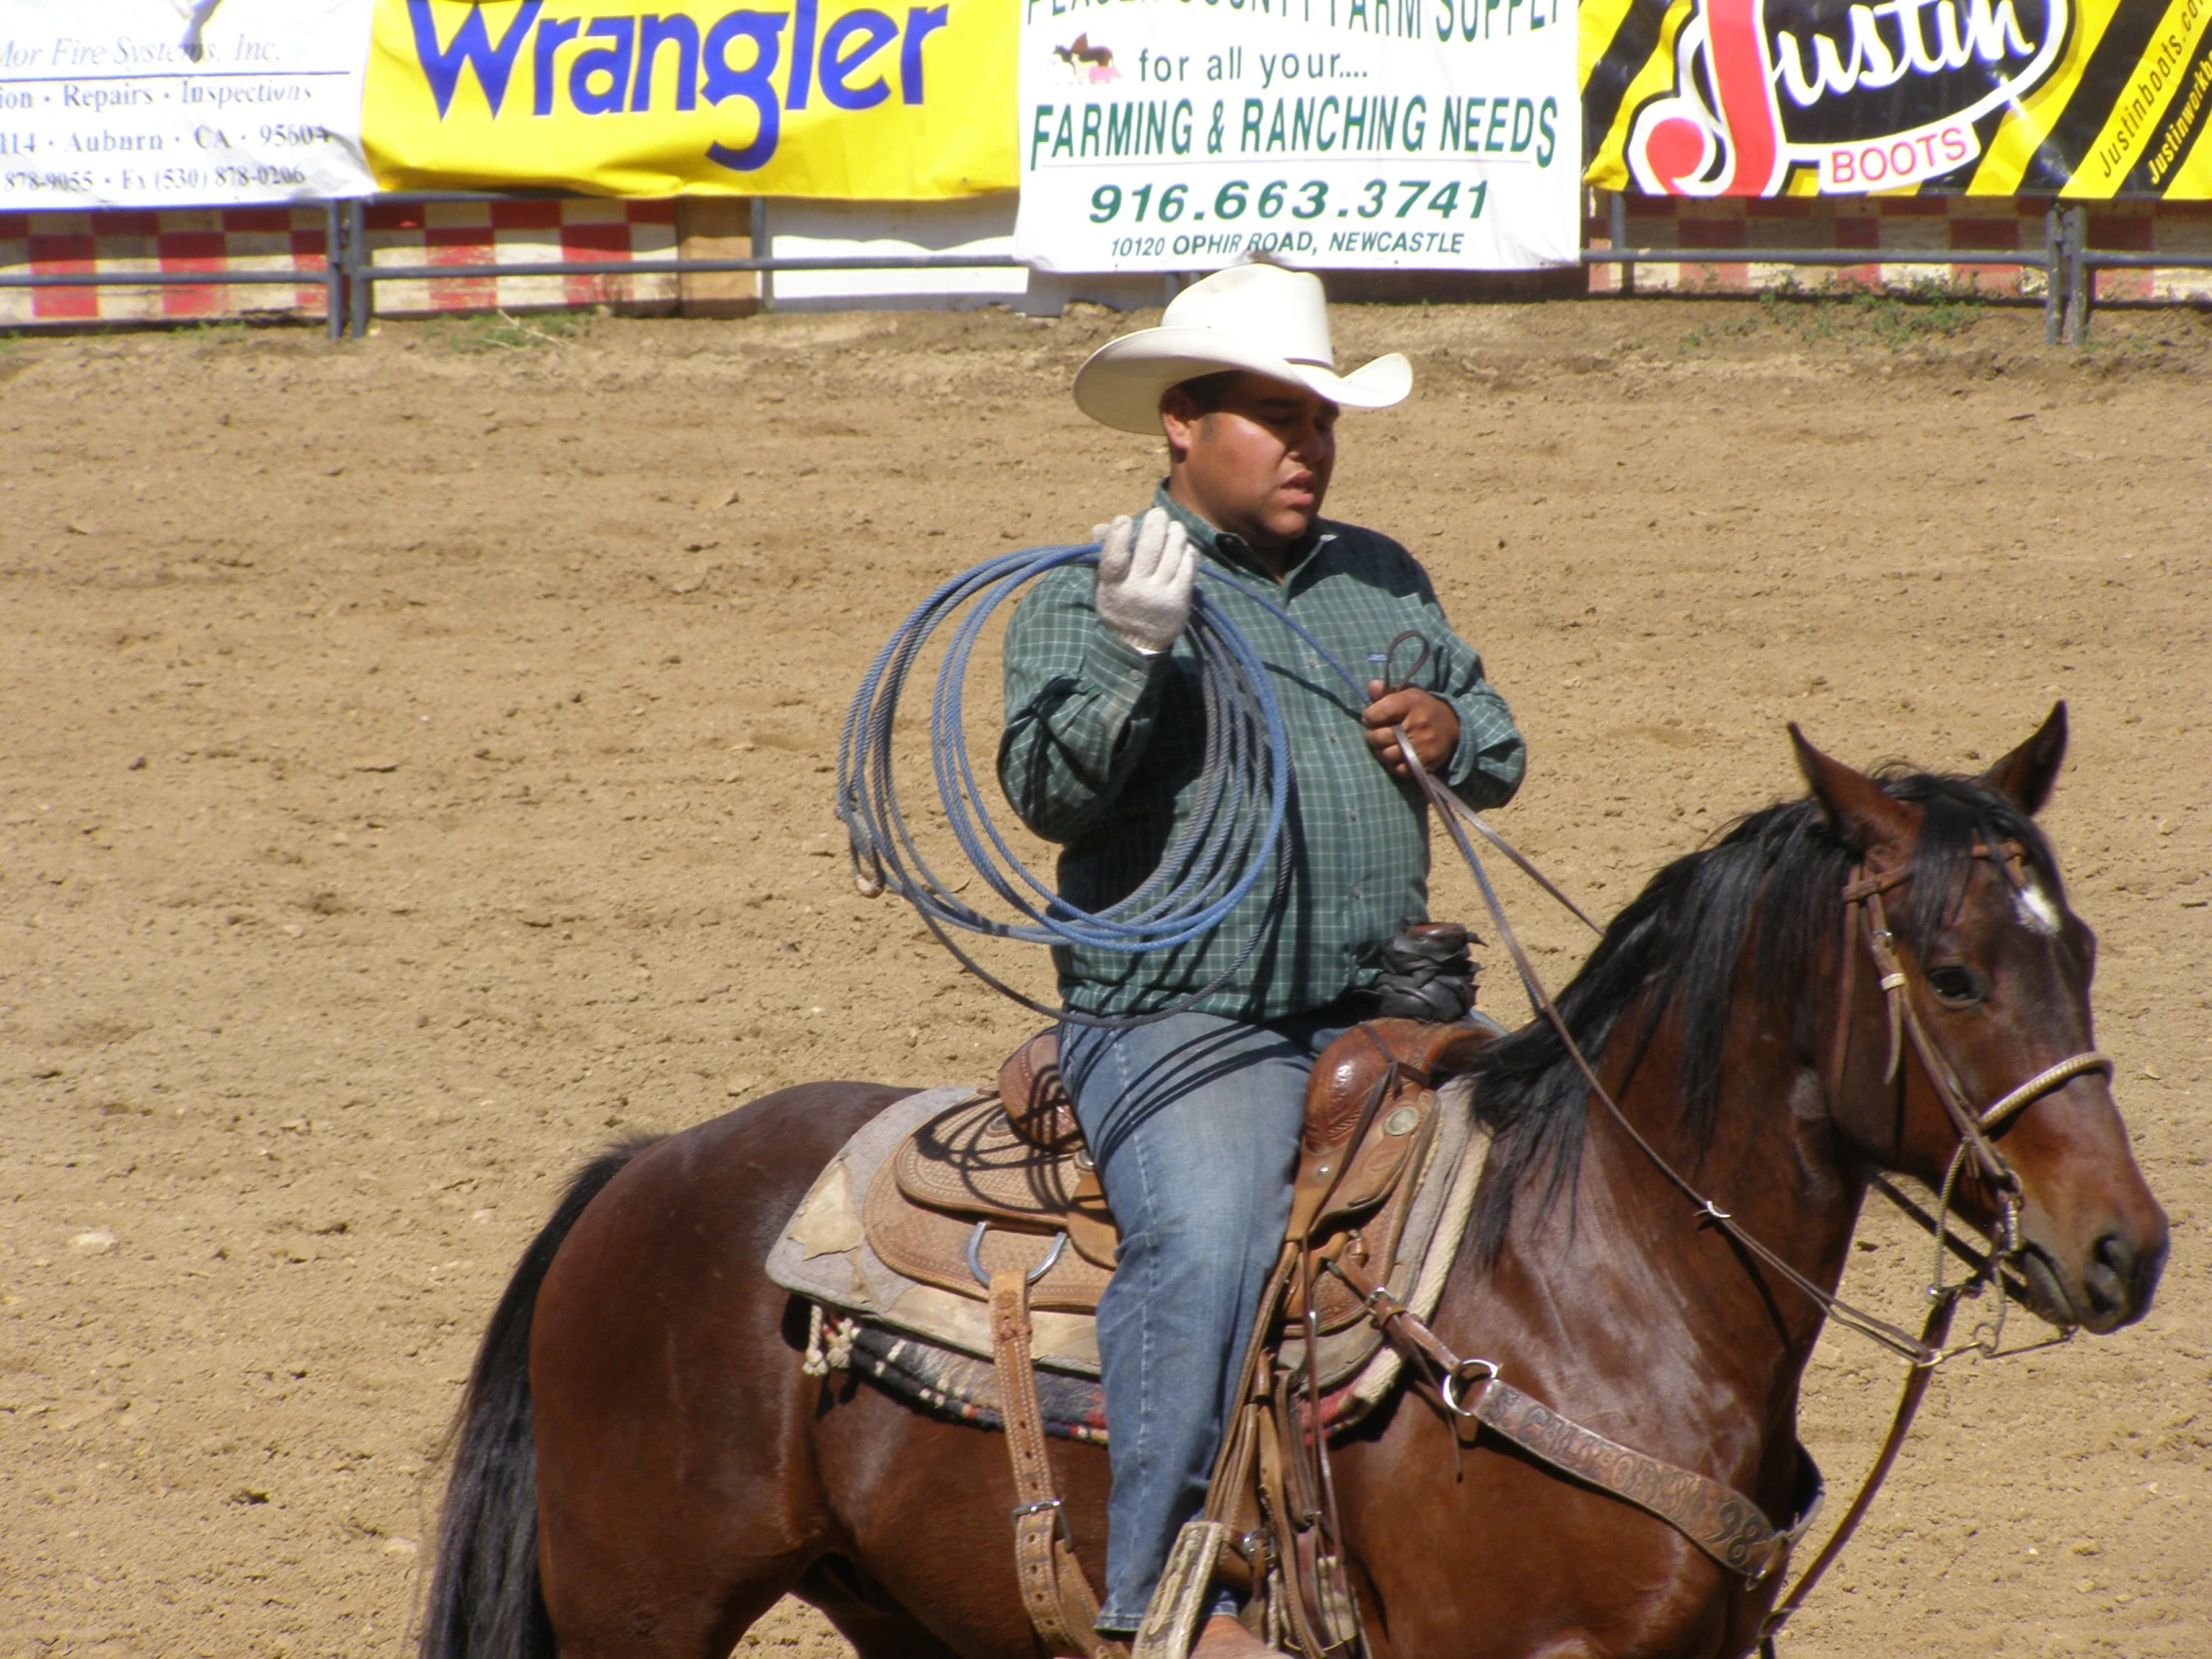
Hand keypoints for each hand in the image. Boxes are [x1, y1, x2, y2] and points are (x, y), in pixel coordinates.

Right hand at [1092, 508, 1194, 655]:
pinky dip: (1188, 553)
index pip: (1114, 558)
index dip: (1118, 535)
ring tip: (1175, 527)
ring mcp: (1159, 596)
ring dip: (1176, 534)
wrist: (1138, 644)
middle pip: (1149, 549)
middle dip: (1156, 524)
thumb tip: (1100, 527)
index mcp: (1112, 586)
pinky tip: (1185, 548)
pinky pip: (1188, 569)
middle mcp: (1136, 590)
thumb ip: (1103, 555)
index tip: (1124, 519)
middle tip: (1159, 514)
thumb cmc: (1119, 605)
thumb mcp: (1103, 584)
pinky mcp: (1179, 601)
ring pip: (1172, 554)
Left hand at [1363, 681, 1458, 778]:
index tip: (1370, 717)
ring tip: (1385, 745)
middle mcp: (1418, 724)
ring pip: (1387, 755)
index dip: (1370, 716)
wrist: (1451, 725)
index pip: (1379, 712)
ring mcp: (1423, 746)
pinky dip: (1392, 764)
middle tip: (1375, 733)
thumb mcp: (1407, 693)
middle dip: (1372, 735)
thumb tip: (1372, 686)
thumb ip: (1386, 691)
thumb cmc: (1422, 708)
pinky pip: (1399, 769)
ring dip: (1380, 751)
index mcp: (1411, 703)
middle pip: (1380, 737)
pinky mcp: (1426, 762)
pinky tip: (1395, 756)